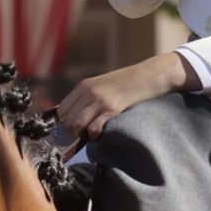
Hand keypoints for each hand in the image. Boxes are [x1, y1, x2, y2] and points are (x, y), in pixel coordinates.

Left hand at [56, 53, 195, 141]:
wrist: (149, 75)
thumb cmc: (127, 82)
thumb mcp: (102, 85)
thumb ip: (87, 97)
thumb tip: (74, 117)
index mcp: (84, 86)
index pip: (62, 110)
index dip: (66, 122)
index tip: (73, 128)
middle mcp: (89, 92)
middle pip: (68, 119)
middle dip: (74, 130)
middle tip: (85, 133)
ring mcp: (100, 100)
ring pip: (77, 124)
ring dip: (82, 133)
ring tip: (92, 134)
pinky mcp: (113, 109)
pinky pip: (94, 128)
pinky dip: (95, 135)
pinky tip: (101, 134)